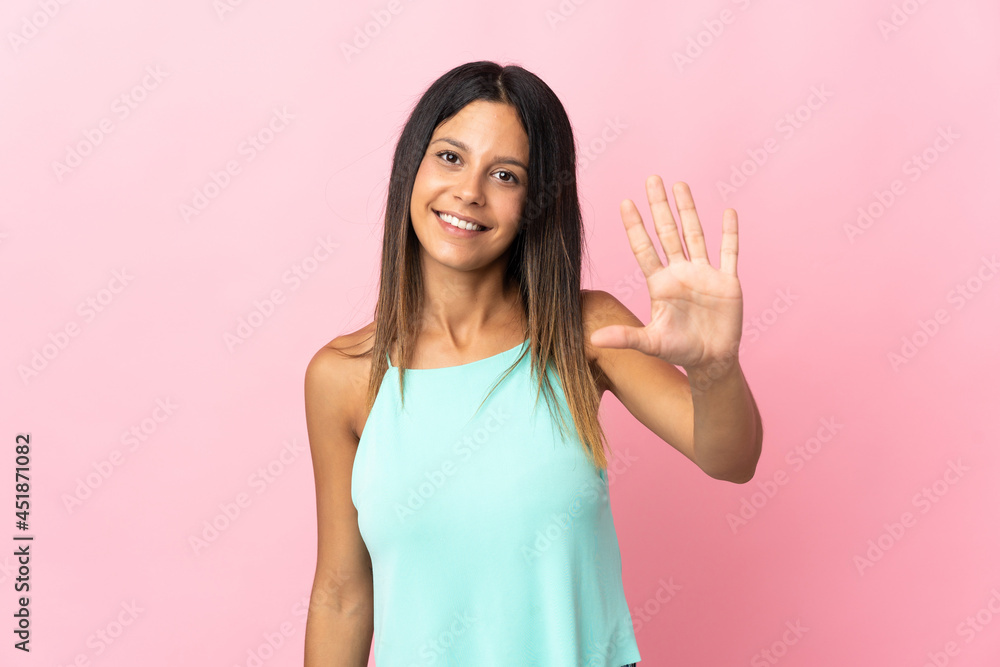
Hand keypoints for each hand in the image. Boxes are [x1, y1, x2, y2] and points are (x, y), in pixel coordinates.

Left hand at [590, 177, 743, 371]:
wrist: (711, 361)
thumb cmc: (679, 351)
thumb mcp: (651, 344)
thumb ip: (626, 337)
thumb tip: (593, 339)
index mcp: (660, 284)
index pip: (644, 249)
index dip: (635, 227)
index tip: (625, 203)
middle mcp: (680, 273)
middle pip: (668, 232)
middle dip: (659, 206)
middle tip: (651, 179)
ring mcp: (703, 274)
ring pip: (695, 234)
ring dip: (688, 210)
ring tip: (679, 185)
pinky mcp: (726, 281)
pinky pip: (729, 252)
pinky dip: (729, 233)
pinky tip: (728, 212)